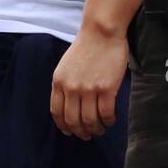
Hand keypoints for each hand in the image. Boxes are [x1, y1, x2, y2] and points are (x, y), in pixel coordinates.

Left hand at [50, 23, 127, 139]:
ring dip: (96, 129)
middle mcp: (71, 87)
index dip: (63, 126)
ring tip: (100, 129)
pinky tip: (110, 120)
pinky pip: (106, 114)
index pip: (57, 112)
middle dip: (80, 132)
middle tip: (88, 135)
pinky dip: (108, 121)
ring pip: (90, 121)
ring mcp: (88, 89)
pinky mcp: (106, 88)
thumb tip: (68, 106)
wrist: (101, 32)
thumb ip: (65, 84)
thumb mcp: (66, 66)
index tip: (70, 131)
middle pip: (73, 120)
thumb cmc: (86, 47)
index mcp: (58, 81)